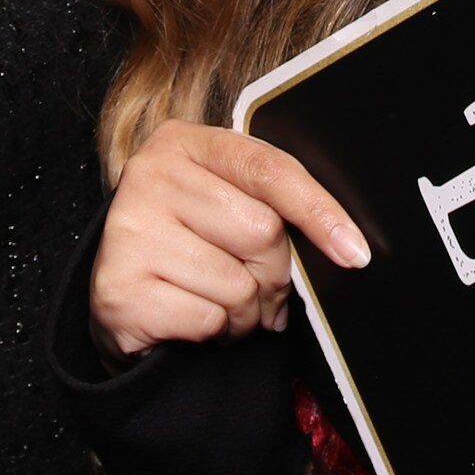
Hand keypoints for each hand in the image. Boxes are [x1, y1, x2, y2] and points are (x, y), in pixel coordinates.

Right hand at [89, 120, 369, 358]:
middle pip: (262, 231)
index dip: (319, 211)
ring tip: (218, 302)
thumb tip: (344, 244)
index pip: (268, 170)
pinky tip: (194, 319)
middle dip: (273, 274)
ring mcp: (130, 232)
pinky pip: (208, 319)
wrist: (121, 296)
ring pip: (239, 284)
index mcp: (183, 143)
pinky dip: (215, 331)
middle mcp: (150, 177)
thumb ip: (269, 201)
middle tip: (257, 287)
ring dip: (245, 310)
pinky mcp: (120, 290)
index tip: (353, 250)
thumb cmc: (187, 243)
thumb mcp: (224, 201)